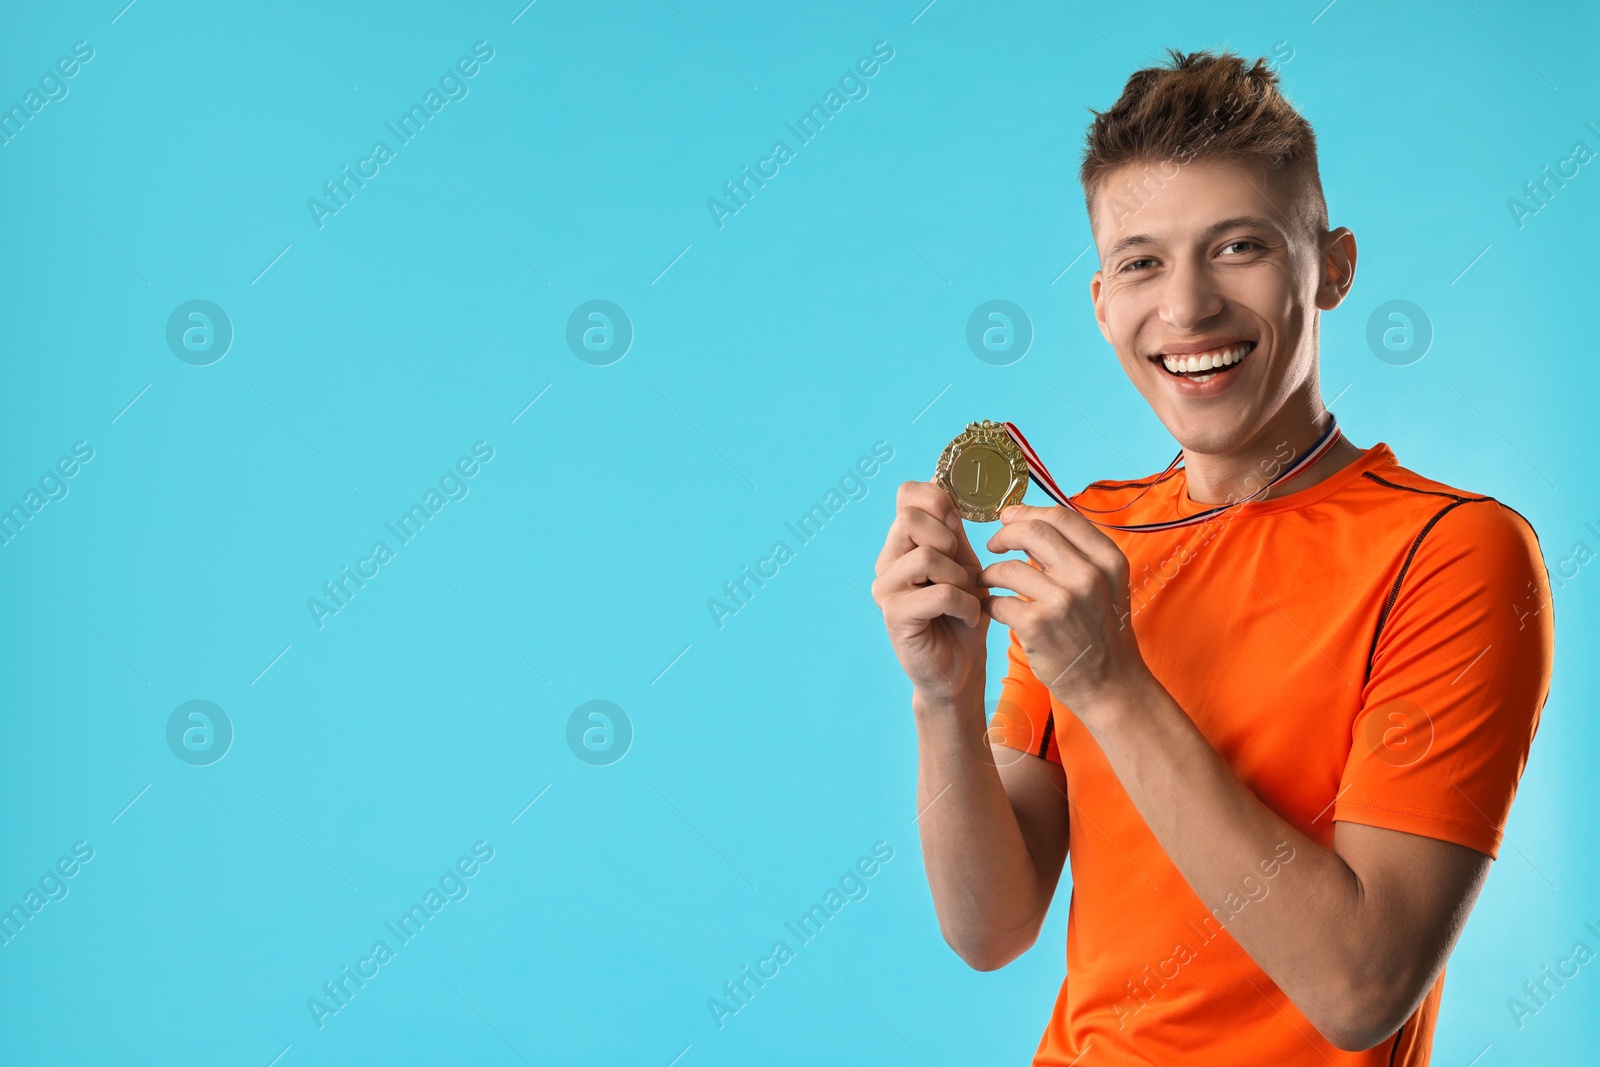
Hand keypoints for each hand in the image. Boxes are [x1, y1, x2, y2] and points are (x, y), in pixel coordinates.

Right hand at [872, 481, 988, 704]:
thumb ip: (953, 532)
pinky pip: (938, 593)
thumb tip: (946, 496)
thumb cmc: (962, 615)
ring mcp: (886, 588)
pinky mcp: (895, 615)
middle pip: (910, 519)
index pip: (907, 494)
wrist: (960, 667)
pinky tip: (966, 617)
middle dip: (948, 541)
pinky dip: (964, 604)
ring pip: (925, 556)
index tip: (957, 529)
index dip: (937, 501)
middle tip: (960, 571)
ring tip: (966, 597)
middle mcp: (887, 561)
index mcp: (903, 543)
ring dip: (960, 578)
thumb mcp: (964, 565)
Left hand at [981, 503, 1148, 715]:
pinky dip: (988, 604)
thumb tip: (1024, 521)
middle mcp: (1089, 575)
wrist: (1110, 683)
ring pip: (1007, 568)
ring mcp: (1063, 600)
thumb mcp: (1106, 584)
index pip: (1060, 517)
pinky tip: (992, 608)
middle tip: (993, 546)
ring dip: (989, 574)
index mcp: (1108, 560)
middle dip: (1004, 535)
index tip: (1009, 518)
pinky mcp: (1037, 626)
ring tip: (988, 582)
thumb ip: (1075, 553)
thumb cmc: (1101, 631)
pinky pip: (998, 601)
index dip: (1028, 512)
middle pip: (1031, 532)